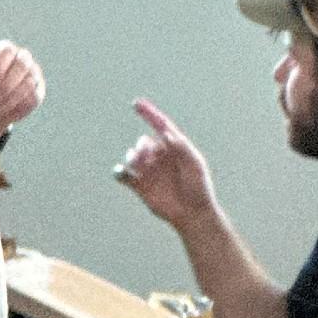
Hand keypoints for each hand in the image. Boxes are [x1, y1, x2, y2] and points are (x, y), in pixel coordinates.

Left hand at [0, 40, 45, 142]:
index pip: (8, 50)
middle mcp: (22, 58)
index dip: (1, 64)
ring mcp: (33, 73)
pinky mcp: (38, 90)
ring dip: (12, 97)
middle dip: (9, 82)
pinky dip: (20, 105)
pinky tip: (8, 110)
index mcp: (5, 51)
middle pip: (22, 63)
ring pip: (29, 82)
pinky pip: (34, 96)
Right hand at [118, 99, 217, 230]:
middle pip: (142, 142)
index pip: (159, 125)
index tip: (136, 103)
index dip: (148, 113)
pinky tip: (120, 172)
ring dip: (132, 157)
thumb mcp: (195, 164)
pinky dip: (118, 172)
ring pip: (131, 156)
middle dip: (142, 146)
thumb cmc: (198, 187)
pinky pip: (123, 175)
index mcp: (173, 147)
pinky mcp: (140, 186)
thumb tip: (165, 132)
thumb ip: (181, 147)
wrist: (193, 213)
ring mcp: (148, 171)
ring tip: (138, 165)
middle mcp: (159, 157)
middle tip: (146, 156)